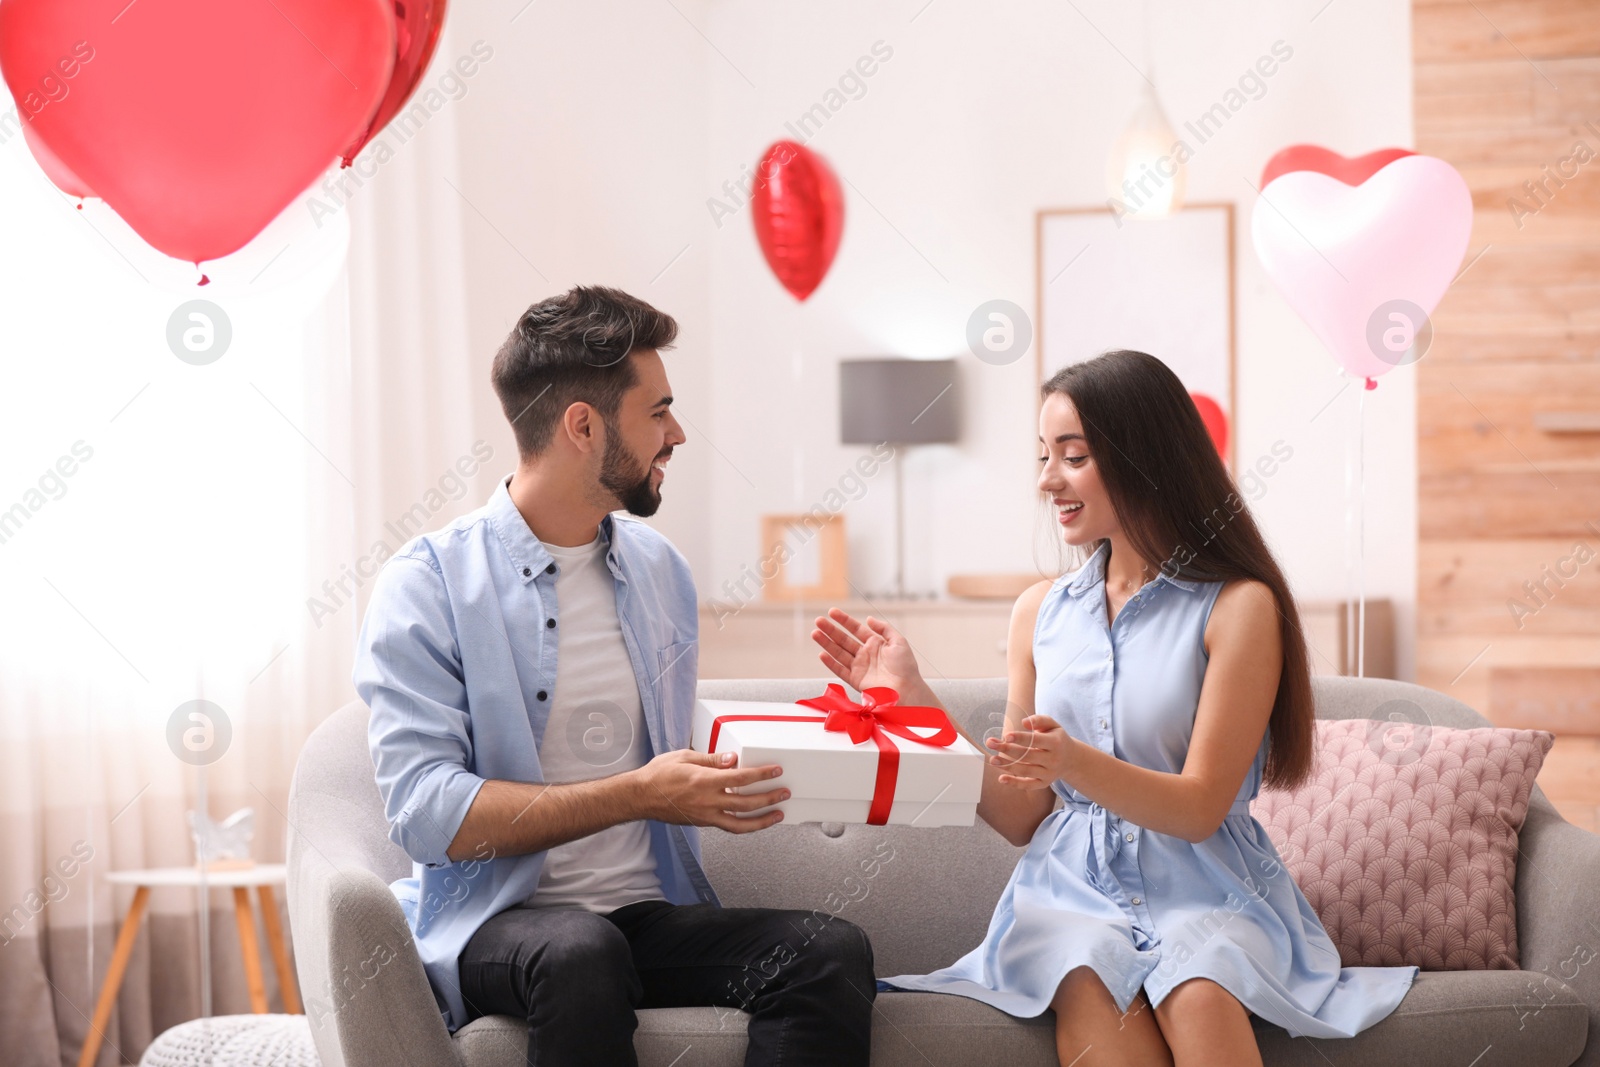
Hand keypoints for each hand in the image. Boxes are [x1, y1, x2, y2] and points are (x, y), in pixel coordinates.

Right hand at [631, 749, 788, 832]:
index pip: (742, 778)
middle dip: (769, 798)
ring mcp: (706, 815)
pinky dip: (744, 825)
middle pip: (747, 803)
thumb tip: (731, 759)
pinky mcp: (703, 822)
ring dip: (762, 820)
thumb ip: (711, 758)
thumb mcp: (685, 757)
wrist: (640, 796)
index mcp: (705, 781)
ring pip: (741, 823)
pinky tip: (753, 821)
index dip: (762, 774)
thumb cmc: (659, 774)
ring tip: (778, 815)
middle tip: (784, 793)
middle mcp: (708, 801)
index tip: (775, 771)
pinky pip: (728, 827)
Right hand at [811, 608, 927, 698]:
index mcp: (875, 643)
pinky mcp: (856, 680)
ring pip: (839, 653)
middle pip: (844, 639)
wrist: (907, 689)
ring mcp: (860, 667)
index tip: (832, 612)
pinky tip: (822, 654)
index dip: (844, 620)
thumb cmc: (906, 667)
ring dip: (826, 643)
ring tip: (815, 633)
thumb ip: (884, 628)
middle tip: (818, 621)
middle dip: (830, 630)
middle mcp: (865, 654)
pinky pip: (840, 670)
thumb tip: (868, 618)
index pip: (856, 629)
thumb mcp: (899, 641)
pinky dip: (830, 663)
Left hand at [984, 714, 1078, 790]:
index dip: (1020, 738)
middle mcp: (1053, 759)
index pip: (1036, 741)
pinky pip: (1028, 785)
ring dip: (1007, 765)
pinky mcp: (1044, 783)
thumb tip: (1024, 722)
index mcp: (1055, 743)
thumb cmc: (1056, 738)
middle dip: (1008, 750)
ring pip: (1025, 770)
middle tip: (991, 743)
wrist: (1071, 759)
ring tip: (992, 759)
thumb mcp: (1053, 725)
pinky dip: (1014, 783)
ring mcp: (1049, 773)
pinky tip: (1001, 778)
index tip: (1006, 736)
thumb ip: (1039, 720)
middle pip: (1028, 755)